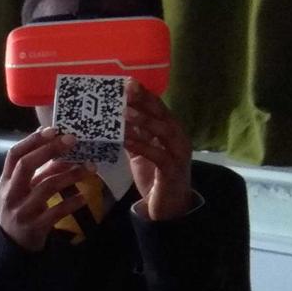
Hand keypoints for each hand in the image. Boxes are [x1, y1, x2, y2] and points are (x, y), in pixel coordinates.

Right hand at [0, 127, 92, 251]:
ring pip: (46, 187)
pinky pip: (56, 212)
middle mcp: (11, 194)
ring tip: (88, 169)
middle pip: (26, 166)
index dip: (32, 141)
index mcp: (6, 181)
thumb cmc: (20, 209)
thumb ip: (38, 170)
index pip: (14, 155)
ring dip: (69, 175)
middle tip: (72, 140)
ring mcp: (22, 211)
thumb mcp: (23, 189)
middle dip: (49, 150)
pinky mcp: (35, 227)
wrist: (11, 244)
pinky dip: (72, 203)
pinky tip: (84, 197)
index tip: (52, 130)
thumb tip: (58, 143)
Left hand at [124, 79, 193, 220]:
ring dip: (143, 120)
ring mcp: (177, 154)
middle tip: (126, 89)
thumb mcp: (141, 154)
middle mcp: (178, 138)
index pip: (158, 108)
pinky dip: (142, 145)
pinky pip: (157, 154)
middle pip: (162, 114)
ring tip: (124, 113)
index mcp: (170, 132)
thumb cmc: (155, 178)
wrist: (168, 208)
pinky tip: (126, 140)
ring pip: (163, 131)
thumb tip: (113, 123)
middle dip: (145, 101)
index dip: (144, 95)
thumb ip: (132, 137)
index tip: (128, 82)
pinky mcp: (172, 170)